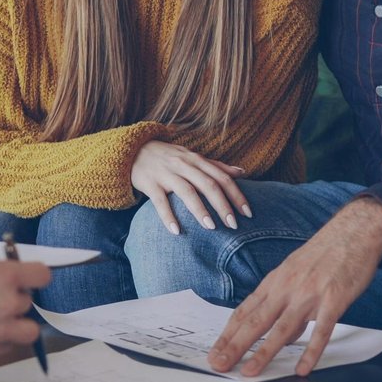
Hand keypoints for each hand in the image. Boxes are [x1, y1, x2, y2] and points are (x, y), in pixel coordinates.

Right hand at [0, 261, 50, 361]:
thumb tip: (2, 280)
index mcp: (3, 275)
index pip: (42, 275)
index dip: (35, 277)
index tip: (28, 279)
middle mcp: (8, 302)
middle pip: (29, 302)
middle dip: (15, 301)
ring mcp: (1, 329)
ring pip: (28, 330)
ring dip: (17, 325)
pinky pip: (7, 347)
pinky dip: (0, 342)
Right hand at [130, 140, 249, 233]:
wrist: (133, 150)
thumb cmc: (167, 157)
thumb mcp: (191, 156)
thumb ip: (215, 165)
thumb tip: (241, 172)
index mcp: (196, 160)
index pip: (221, 177)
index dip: (236, 194)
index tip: (248, 213)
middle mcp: (183, 165)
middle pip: (207, 184)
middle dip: (223, 205)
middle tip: (234, 225)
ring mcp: (166, 174)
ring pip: (187, 191)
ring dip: (200, 210)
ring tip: (211, 228)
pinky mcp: (150, 183)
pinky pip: (159, 201)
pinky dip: (168, 216)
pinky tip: (176, 231)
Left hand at [209, 196, 381, 376]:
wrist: (354, 231)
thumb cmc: (324, 252)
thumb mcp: (296, 273)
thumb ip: (287, 304)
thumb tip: (284, 336)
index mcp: (275, 281)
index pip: (244, 312)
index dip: (228, 334)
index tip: (216, 352)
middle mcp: (287, 288)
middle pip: (256, 321)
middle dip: (235, 346)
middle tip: (219, 364)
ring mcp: (310, 294)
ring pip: (282, 329)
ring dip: (264, 352)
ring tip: (250, 372)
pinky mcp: (334, 300)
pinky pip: (321, 331)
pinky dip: (311, 351)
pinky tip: (303, 368)